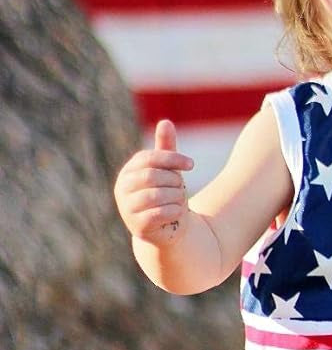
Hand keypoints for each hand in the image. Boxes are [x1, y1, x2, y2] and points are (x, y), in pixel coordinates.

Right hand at [113, 119, 194, 246]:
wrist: (168, 227)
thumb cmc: (167, 192)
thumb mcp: (168, 169)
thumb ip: (166, 147)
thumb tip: (165, 122)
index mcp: (129, 171)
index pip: (149, 158)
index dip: (172, 159)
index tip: (191, 165)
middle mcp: (122, 189)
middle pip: (152, 176)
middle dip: (174, 181)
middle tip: (182, 187)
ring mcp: (126, 208)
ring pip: (156, 195)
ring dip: (176, 196)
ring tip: (178, 200)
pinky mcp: (137, 226)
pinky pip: (160, 213)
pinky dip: (175, 211)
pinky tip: (177, 212)